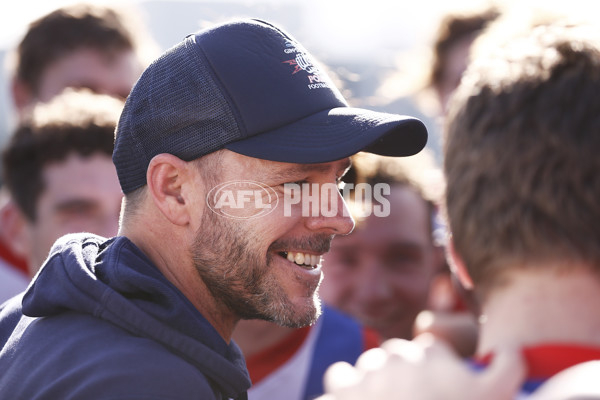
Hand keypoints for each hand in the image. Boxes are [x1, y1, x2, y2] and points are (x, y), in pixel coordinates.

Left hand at [320, 334, 525, 399]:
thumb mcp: (495, 395)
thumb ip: (507, 366)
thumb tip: (508, 344)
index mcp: (430, 356)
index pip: (427, 350)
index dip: (432, 369)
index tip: (435, 390)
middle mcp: (396, 360)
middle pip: (391, 358)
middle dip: (397, 375)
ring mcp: (365, 378)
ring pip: (361, 368)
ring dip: (366, 383)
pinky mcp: (340, 397)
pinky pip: (335, 383)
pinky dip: (340, 393)